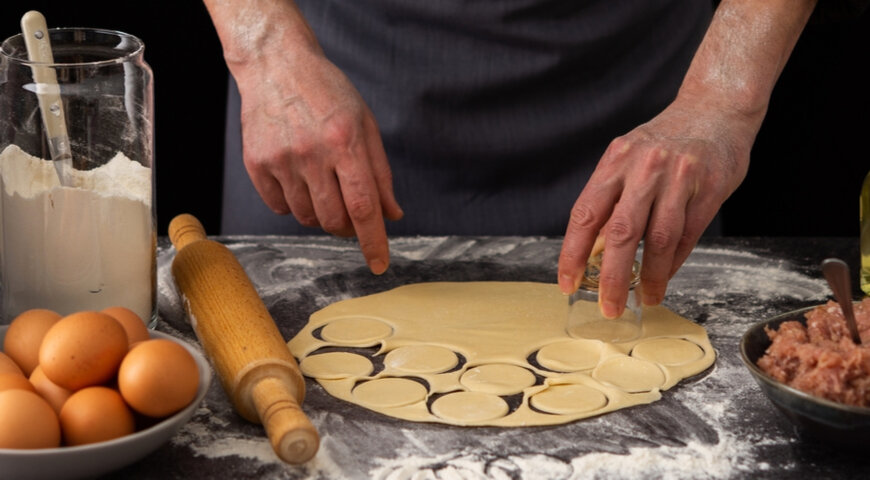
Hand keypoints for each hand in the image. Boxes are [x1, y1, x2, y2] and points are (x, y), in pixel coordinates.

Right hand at [234, 50, 402, 274]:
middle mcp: (312, 153)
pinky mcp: (256, 164)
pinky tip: (297, 178)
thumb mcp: (365, 124)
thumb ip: (380, 173)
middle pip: (334, 219)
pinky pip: (279, 207)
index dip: (373, 241)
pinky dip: (293, 204)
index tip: (379, 264)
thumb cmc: (327, 92)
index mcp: (345, 142)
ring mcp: (280, 159)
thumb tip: (392, 214)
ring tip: (321, 184)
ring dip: (320, 214)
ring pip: (306, 218)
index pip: (363, 206)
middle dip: (347, 227)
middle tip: (349, 212)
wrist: (276, 65)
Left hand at [558, 96, 752, 316]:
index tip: (567, 283)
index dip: (572, 253)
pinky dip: (673, 261)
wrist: (715, 108)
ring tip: (644, 298)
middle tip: (608, 306)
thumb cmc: (665, 141)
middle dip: (610, 277)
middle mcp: (644, 167)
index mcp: (615, 160)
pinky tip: (664, 276)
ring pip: (658, 239)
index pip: (585, 214)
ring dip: (649, 276)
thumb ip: (611, 198)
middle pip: (620, 232)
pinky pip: (687, 235)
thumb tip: (589, 249)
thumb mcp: (628, 158)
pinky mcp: (709, 187)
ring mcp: (679, 176)